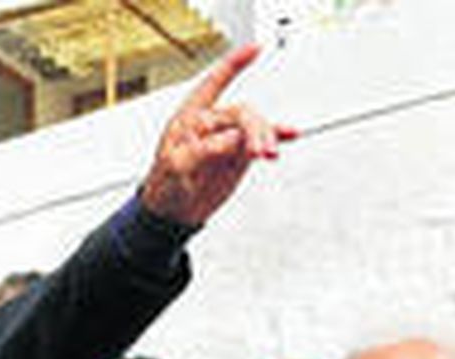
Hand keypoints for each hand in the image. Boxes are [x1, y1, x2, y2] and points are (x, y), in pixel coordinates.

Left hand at [140, 44, 297, 225]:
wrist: (173, 212)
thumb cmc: (164, 185)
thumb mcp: (177, 165)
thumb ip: (204, 149)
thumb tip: (233, 140)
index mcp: (190, 118)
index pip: (213, 84)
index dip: (233, 66)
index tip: (254, 50)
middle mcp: (212, 123)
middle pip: (242, 113)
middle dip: (254, 128)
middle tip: (257, 150)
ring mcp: (228, 138)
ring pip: (255, 127)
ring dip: (266, 136)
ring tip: (269, 153)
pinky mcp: (239, 154)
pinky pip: (262, 140)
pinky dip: (277, 136)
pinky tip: (290, 134)